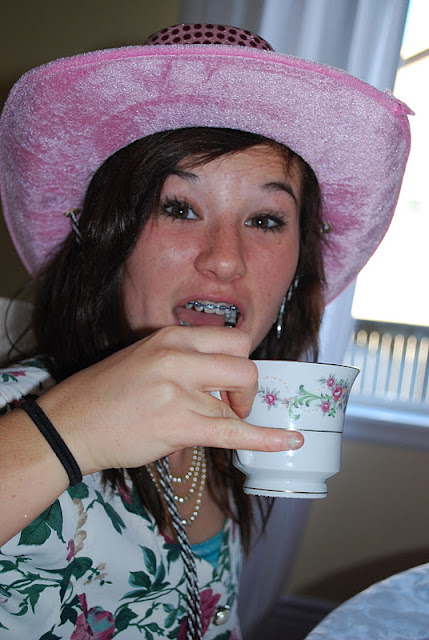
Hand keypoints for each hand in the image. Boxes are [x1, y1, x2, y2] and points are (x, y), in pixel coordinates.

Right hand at [37, 327, 303, 474]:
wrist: (70, 424)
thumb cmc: (105, 394)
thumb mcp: (145, 358)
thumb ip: (184, 361)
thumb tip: (224, 379)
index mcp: (170, 336)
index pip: (234, 338)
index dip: (242, 362)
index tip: (232, 383)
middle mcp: (177, 357)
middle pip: (244, 364)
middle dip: (247, 390)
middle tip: (231, 406)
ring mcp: (178, 391)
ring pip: (237, 401)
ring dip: (237, 416)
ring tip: (215, 423)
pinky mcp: (178, 425)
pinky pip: (233, 432)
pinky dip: (266, 438)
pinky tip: (288, 440)